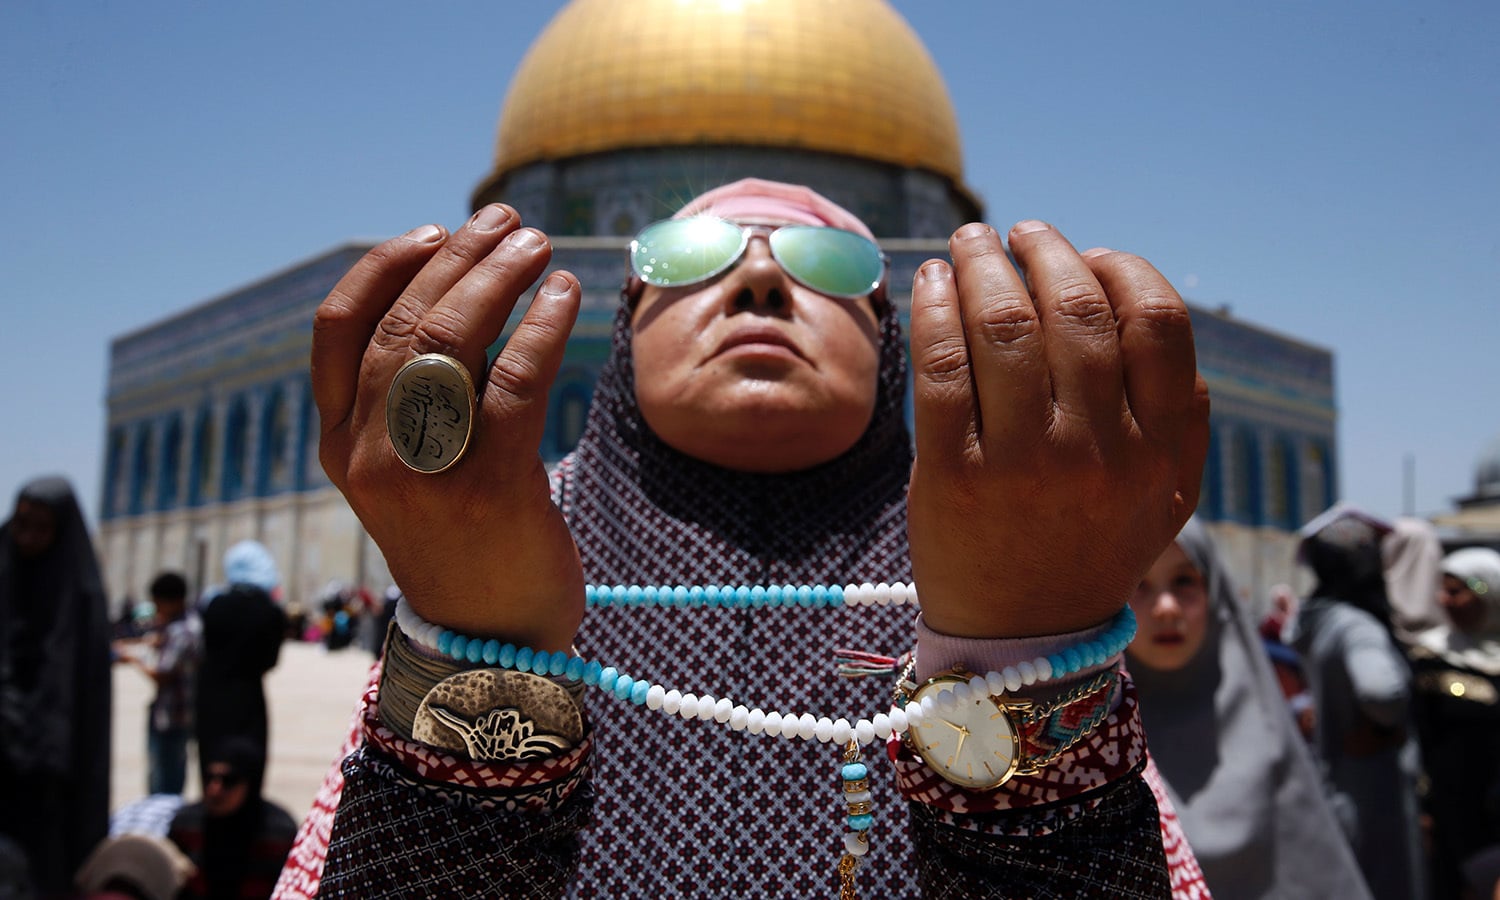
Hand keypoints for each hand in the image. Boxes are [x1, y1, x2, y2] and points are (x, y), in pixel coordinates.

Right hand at [312, 205, 584, 650]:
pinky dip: (544, 324)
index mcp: (338, 444)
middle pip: (404, 324)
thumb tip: (468, 293)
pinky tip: (566, 295)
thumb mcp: (413, 470)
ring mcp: (425, 471)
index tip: (434, 232)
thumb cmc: (462, 542)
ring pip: (451, 342)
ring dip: (500, 277)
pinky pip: (517, 380)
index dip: (383, 268)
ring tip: (540, 245)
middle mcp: (368, 453)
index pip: (337, 331)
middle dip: (461, 258)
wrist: (489, 644)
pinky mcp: (491, 486)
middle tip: (511, 224)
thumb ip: (421, 395)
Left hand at [907, 221, 1209, 638]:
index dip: (1121, 268)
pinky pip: (941, 366)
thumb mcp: (1163, 491)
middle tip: (1018, 234)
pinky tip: (933, 282)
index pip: (1157, 321)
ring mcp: (1023, 465)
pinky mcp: (952, 477)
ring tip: (970, 245)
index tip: (1087, 257)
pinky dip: (935, 308)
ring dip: (983, 265)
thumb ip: (1177, 409)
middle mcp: (1099, 453)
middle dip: (1043, 251)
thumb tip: (1137, 297)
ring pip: (1004, 327)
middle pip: (1076, 310)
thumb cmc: (1090, 544)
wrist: (1022, 637)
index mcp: (1161, 449)